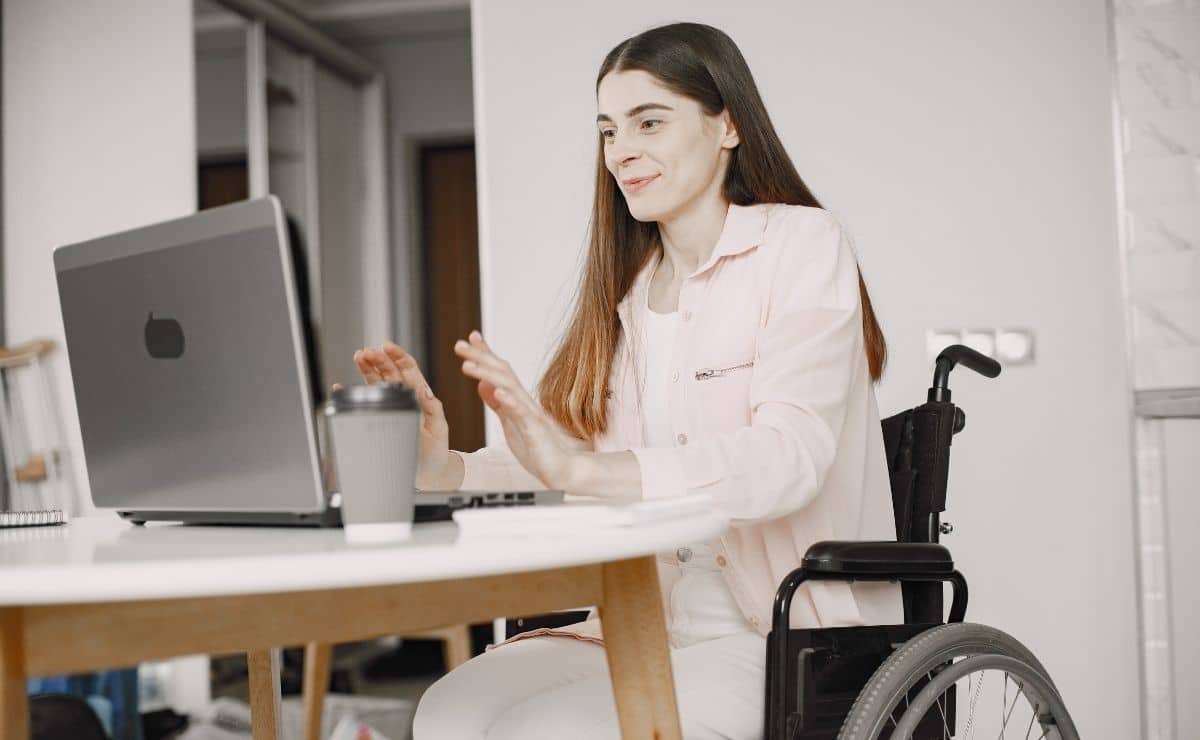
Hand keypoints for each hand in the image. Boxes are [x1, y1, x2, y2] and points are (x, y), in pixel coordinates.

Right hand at [335, 342, 460, 489]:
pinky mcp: (381, 419)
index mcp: (420, 396)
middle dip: (378, 360)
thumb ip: (434, 409)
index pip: (408, 370)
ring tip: (358, 356)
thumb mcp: (440, 428)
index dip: (397, 356)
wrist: (427, 472)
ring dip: (367, 369)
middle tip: (367, 352)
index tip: (387, 347)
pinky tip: (342, 387)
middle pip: (389, 372)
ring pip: (377, 382)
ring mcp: (392, 407)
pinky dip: (352, 394)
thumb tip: (426, 391)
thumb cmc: (437, 450)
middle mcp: (404, 398)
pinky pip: (365, 404)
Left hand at [454, 331, 581, 490]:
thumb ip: (499, 404)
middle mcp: (525, 402)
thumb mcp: (511, 423)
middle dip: (480, 357)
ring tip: (468, 365)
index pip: (501, 371)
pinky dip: (510, 401)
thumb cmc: (539, 447)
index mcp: (518, 401)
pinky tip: (498, 393)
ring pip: (509, 388)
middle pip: (502, 372)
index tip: (470, 338)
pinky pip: (523, 414)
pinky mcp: (536, 431)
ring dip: (488, 374)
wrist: (563, 469)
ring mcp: (531, 415)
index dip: (485, 354)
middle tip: (459, 345)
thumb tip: (483, 385)